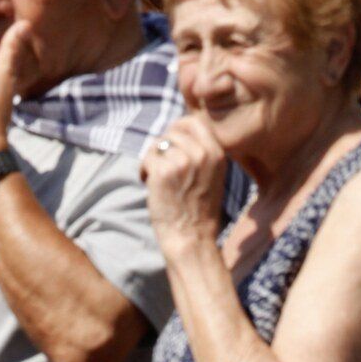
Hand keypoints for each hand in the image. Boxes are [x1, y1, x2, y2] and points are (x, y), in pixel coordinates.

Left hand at [141, 113, 226, 254]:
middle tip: (162, 165)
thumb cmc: (199, 210)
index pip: (194, 121)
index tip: (172, 144)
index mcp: (216, 153)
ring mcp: (182, 161)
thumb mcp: (212, 175)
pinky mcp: (163, 172)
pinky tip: (149, 184)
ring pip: (158, 144)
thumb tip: (178, 130)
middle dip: (164, 145)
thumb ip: (201, 152)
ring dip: (153, 159)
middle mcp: (202, 153)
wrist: (192, 240)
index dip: (179, 128)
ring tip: (156, 178)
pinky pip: (147, 158)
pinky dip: (144, 170)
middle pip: (173, 130)